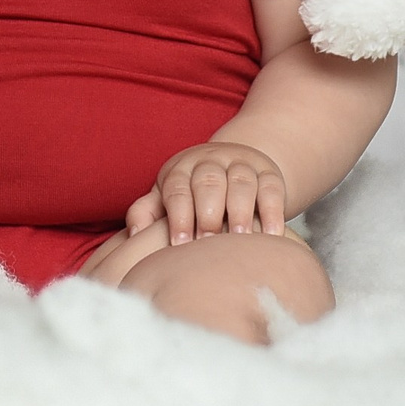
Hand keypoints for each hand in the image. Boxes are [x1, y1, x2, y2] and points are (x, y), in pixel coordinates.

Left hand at [126, 143, 286, 244]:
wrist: (232, 163)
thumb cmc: (192, 191)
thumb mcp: (167, 196)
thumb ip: (146, 213)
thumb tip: (131, 237)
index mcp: (181, 169)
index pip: (177, 189)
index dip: (179, 216)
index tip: (180, 244)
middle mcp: (210, 161)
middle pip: (208, 182)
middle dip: (208, 213)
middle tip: (208, 243)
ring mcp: (241, 164)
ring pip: (241, 182)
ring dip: (241, 211)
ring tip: (241, 239)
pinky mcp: (268, 173)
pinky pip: (272, 188)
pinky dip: (273, 211)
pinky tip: (272, 236)